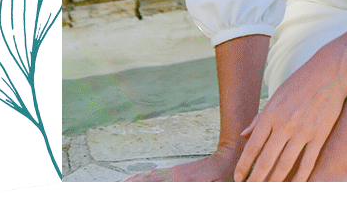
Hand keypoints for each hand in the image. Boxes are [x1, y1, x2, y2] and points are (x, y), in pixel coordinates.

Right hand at [121, 142, 241, 181]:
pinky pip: (156, 174)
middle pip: (145, 182)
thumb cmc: (226, 179)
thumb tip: (173, 183)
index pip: (151, 185)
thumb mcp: (211, 189)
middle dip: (130, 187)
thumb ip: (190, 188)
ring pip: (148, 177)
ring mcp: (174, 170)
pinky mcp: (178, 170)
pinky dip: (143, 178)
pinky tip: (136, 179)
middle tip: (114, 189)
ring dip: (134, 183)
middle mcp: (173, 174)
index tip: (122, 189)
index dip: (137, 187)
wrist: (232, 156)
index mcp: (179, 181)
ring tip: (119, 187)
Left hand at [234, 50, 346, 181]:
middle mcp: (285, 124)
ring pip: (285, 165)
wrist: (329, 71)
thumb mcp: (276, 96)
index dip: (244, 165)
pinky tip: (293, 188)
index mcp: (271, 113)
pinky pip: (308, 163)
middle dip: (255, 179)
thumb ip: (260, 117)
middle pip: (266, 160)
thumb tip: (244, 135)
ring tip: (267, 192)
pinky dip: (299, 179)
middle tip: (249, 191)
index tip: (238, 179)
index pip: (253, 146)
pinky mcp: (320, 135)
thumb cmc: (300, 82)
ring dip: (274, 183)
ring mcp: (303, 131)